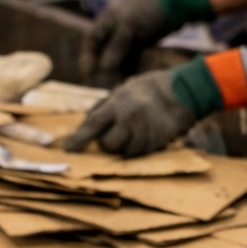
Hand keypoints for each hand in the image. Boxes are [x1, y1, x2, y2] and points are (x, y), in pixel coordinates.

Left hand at [64, 71, 198, 156]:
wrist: (178, 93)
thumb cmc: (142, 92)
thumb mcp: (119, 93)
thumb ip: (100, 110)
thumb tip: (81, 129)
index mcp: (118, 104)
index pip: (94, 124)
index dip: (80, 138)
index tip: (68, 149)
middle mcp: (130, 119)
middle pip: (108, 144)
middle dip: (105, 143)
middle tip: (111, 133)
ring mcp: (144, 133)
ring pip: (123, 152)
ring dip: (121, 146)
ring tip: (130, 131)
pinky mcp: (155, 144)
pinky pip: (137, 155)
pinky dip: (134, 149)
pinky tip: (141, 135)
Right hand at [80, 0, 175, 85]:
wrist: (174, 8)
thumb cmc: (148, 13)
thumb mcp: (129, 28)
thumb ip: (115, 47)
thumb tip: (103, 68)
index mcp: (107, 20)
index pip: (92, 40)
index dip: (88, 57)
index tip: (88, 73)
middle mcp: (115, 29)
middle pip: (103, 52)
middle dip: (103, 68)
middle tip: (104, 83)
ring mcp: (127, 38)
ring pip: (116, 59)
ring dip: (116, 71)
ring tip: (116, 86)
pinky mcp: (139, 46)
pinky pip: (129, 61)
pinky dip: (128, 70)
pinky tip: (128, 80)